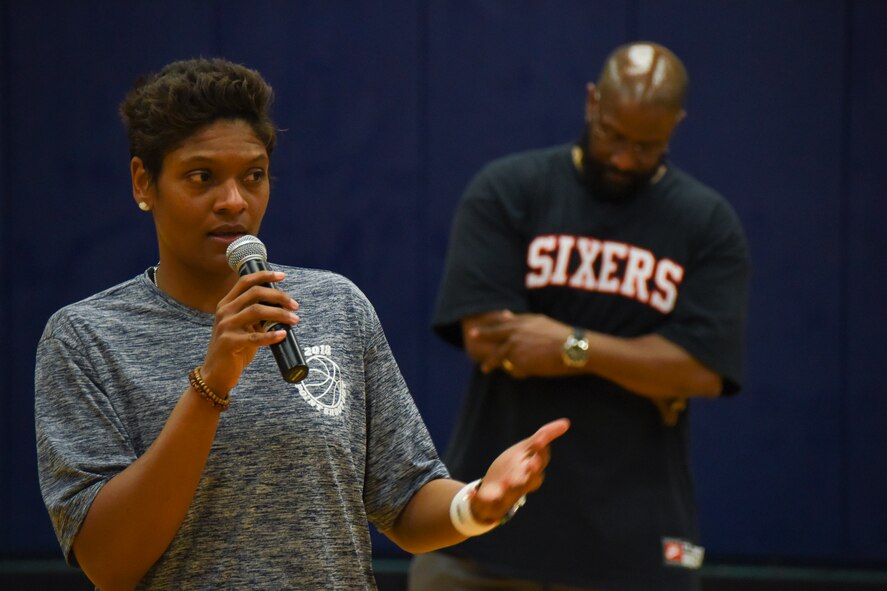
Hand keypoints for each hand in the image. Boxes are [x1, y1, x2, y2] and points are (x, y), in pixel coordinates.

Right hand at [200, 271, 299, 394]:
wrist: (216, 373)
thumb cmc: (234, 348)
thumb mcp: (243, 326)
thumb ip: (256, 315)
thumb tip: (283, 307)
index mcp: (227, 304)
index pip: (245, 282)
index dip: (264, 276)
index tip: (282, 276)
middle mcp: (224, 311)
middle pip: (255, 293)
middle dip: (278, 296)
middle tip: (295, 305)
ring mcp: (226, 326)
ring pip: (257, 311)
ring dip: (280, 314)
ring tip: (294, 320)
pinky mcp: (229, 343)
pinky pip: (255, 337)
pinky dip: (272, 335)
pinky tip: (283, 335)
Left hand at [466, 312, 572, 376]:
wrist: (573, 348)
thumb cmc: (561, 335)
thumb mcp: (540, 321)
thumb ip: (520, 319)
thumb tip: (505, 315)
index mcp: (521, 323)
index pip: (498, 326)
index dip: (485, 330)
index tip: (474, 332)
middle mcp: (515, 334)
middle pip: (493, 339)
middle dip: (481, 340)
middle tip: (471, 343)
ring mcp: (516, 349)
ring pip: (501, 358)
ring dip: (495, 363)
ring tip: (485, 369)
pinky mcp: (521, 364)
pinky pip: (514, 371)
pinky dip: (518, 373)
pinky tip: (526, 373)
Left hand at [469, 418, 570, 522]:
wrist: (491, 493)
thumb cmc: (513, 469)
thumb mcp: (525, 450)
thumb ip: (544, 437)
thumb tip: (566, 423)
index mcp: (530, 470)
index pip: (539, 462)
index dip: (540, 453)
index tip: (540, 442)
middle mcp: (521, 483)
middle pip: (529, 480)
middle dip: (530, 473)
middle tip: (531, 464)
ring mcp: (505, 494)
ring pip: (510, 493)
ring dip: (508, 487)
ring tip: (504, 482)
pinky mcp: (488, 500)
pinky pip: (484, 500)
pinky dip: (478, 497)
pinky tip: (473, 492)